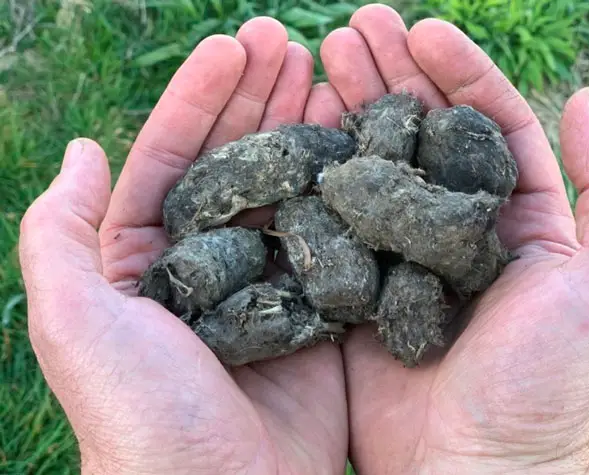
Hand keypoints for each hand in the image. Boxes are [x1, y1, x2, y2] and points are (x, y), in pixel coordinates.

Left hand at [20, 19, 347, 473]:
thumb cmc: (141, 414)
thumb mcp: (75, 319)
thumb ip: (61, 232)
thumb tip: (83, 149)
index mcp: (145, 256)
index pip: (173, 153)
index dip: (201, 95)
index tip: (236, 44)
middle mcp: (207, 262)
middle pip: (234, 160)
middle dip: (258, 97)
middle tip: (291, 42)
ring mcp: (266, 282)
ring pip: (286, 188)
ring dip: (304, 129)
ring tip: (328, 75)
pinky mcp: (314, 308)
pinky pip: (330, 234)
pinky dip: (345, 188)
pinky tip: (361, 146)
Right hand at [321, 5, 588, 473]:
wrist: (474, 465)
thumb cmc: (549, 380)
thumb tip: (587, 97)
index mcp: (517, 217)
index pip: (488, 122)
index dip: (459, 71)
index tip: (424, 29)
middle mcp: (457, 228)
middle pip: (423, 134)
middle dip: (392, 75)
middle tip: (353, 29)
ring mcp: (401, 254)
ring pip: (375, 166)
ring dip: (350, 109)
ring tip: (321, 58)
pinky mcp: (357, 284)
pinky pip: (336, 218)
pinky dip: (318, 173)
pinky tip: (297, 131)